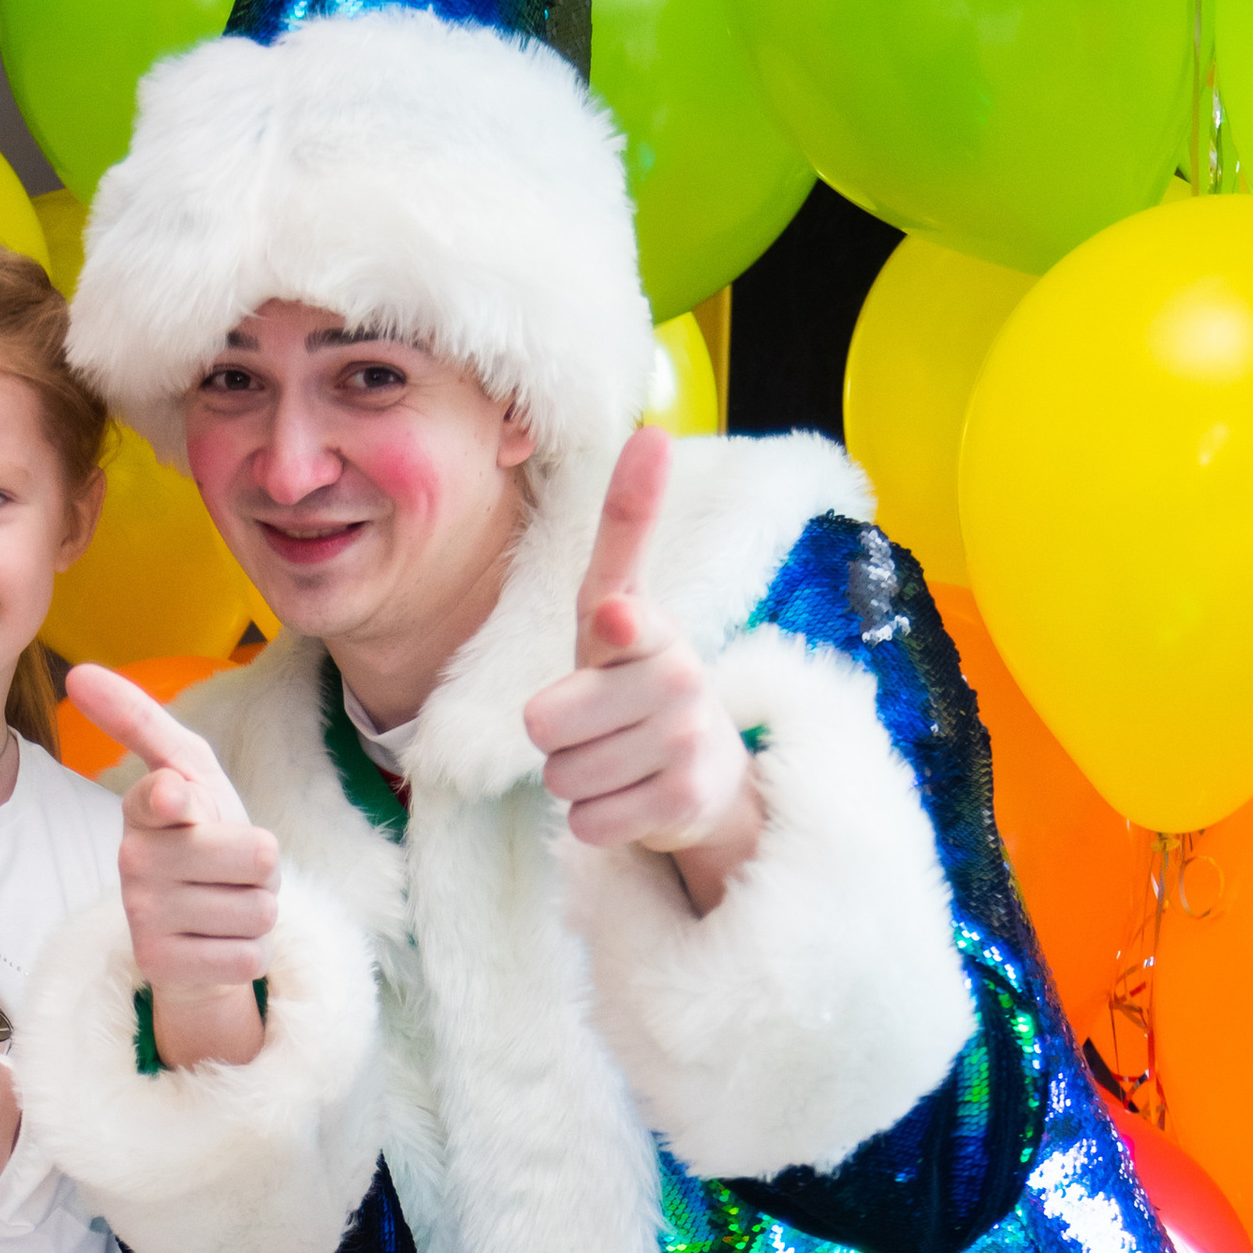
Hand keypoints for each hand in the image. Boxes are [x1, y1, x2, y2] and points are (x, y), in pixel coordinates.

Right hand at [69, 661, 277, 1071]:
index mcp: (145, 808)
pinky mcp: (161, 966)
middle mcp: (133, 860)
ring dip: (257, 909)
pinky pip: (249, 955)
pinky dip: (250, 951)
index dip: (179, 800)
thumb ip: (145, 723)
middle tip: (231, 870)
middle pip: (257, 854)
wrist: (196, 930)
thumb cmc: (202, 835)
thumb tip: (79, 673)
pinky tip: (218, 943)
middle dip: (263, 866)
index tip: (176, 798)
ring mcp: (143, 916)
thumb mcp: (189, 768)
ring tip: (225, 905)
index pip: (167, 796)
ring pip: (259, 907)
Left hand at [523, 426, 761, 907]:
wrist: (708, 773)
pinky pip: (586, 820)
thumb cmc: (636, 682)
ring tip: (618, 759)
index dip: (618, 627)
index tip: (618, 620)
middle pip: (544, 723)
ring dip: (575, 777)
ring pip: (561, 776)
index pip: (624, 611)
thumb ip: (623, 536)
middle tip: (599, 726)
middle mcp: (678, 678)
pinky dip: (595, 819)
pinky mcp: (683, 800)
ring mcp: (685, 741)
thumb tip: (651, 432)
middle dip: (555, 736)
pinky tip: (632, 797)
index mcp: (650, 628)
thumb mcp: (617, 610)